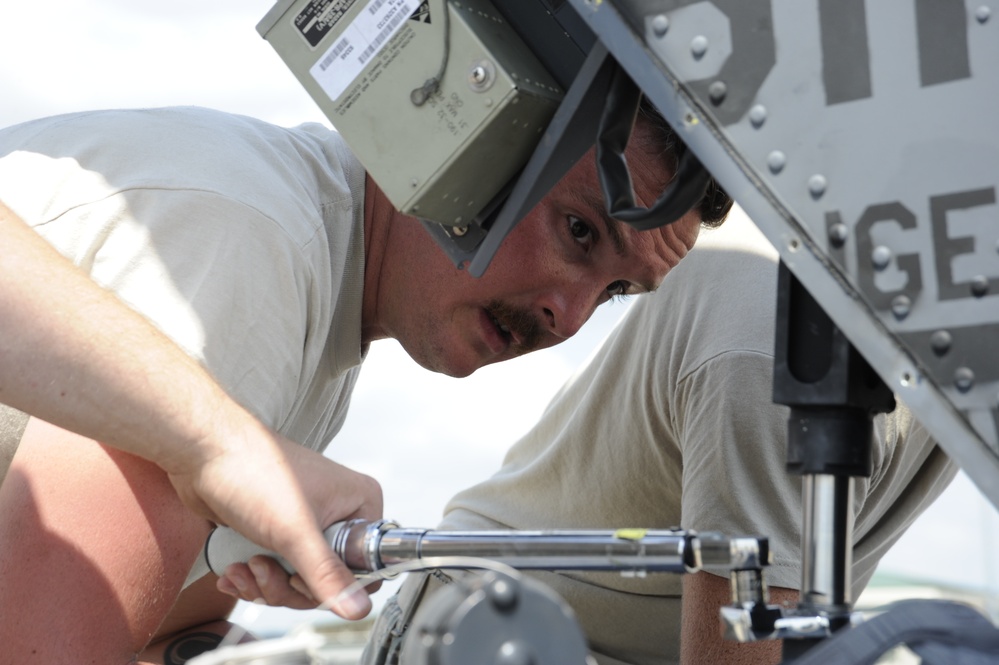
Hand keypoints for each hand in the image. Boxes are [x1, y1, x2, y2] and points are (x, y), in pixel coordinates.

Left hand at [160, 410, 382, 618]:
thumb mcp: (295, 531)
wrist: (202, 453)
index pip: (367, 567)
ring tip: (242, 566)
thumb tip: (358, 610)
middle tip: (263, 570)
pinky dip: (253, 578)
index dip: (334, 584)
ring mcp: (307, 523)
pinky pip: (276, 572)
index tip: (301, 578)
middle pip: (328, 580)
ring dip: (265, 583)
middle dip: (287, 585)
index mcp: (359, 504)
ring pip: (297, 580)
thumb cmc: (252, 471)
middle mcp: (338, 513)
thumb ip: (327, 574)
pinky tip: (233, 568)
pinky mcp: (278, 531)